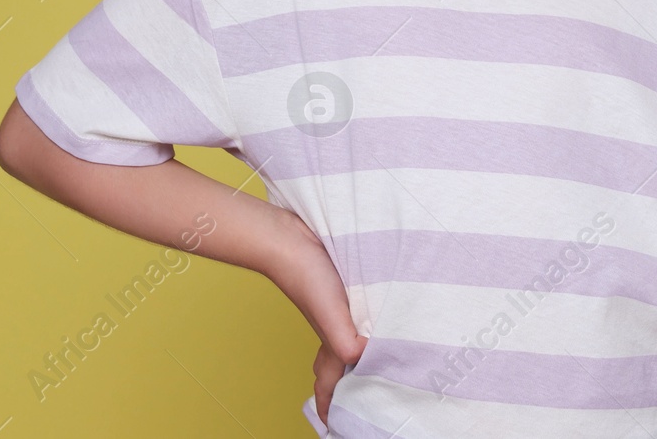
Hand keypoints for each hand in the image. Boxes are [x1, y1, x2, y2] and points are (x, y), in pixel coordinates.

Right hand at [262, 207, 365, 420]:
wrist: (286, 237)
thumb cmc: (305, 274)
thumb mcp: (330, 311)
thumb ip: (345, 340)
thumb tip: (367, 355)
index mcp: (331, 342)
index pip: (331, 385)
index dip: (333, 408)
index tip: (335, 427)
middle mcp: (333, 330)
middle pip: (336, 369)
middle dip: (344, 390)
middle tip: (358, 402)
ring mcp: (334, 311)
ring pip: (343, 343)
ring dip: (354, 358)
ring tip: (367, 366)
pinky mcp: (338, 290)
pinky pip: (351, 317)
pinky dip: (359, 326)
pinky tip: (369, 317)